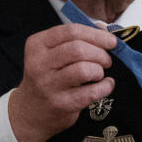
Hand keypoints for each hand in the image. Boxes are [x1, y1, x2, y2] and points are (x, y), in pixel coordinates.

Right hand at [8, 24, 116, 141]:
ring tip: (99, 73)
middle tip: (106, 60)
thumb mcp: (52, 54)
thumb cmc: (47, 77)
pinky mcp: (61, 104)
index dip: (96, 35)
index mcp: (37, 45)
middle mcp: (39, 64)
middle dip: (100, 53)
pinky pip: (91, 92)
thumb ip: (77, 39)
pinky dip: (105, 87)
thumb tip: (106, 30)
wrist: (31, 111)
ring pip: (84, 69)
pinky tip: (105, 85)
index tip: (110, 41)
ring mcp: (49, 86)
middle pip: (78, 49)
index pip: (71, 31)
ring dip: (99, 70)